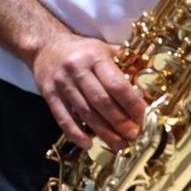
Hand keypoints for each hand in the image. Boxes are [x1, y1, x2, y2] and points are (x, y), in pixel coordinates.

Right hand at [31, 32, 145, 149]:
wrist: (45, 45)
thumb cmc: (81, 49)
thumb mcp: (104, 49)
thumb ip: (124, 65)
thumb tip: (145, 88)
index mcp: (95, 56)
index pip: (116, 84)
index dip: (131, 104)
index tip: (142, 117)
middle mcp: (77, 69)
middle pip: (102, 101)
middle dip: (121, 122)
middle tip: (134, 136)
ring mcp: (61, 83)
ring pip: (85, 113)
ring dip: (104, 132)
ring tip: (119, 145)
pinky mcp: (48, 94)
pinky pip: (62, 117)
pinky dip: (75, 133)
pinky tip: (87, 144)